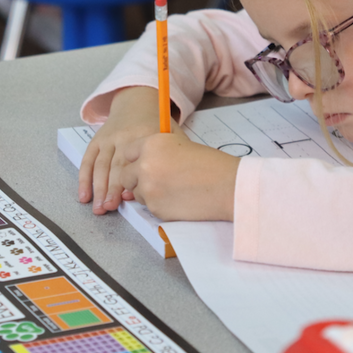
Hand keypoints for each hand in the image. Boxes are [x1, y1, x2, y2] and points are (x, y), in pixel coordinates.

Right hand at [78, 87, 166, 213]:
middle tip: (109, 207)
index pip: (135, 160)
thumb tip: (163, 187)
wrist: (137, 101)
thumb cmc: (156, 125)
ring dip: (98, 188)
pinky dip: (84, 179)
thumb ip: (170, 156)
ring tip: (99, 208)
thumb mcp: (170, 134)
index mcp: (144, 135)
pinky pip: (88, 160)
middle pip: (116, 165)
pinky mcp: (97, 139)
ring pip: (101, 165)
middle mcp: (123, 136)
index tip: (128, 197)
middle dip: (111, 188)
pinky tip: (85, 196)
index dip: (130, 180)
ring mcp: (108, 138)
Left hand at [120, 132, 239, 220]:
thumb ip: (158, 149)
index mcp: (152, 144)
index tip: (143, 163)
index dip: (136, 159)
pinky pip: (148, 206)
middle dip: (135, 178)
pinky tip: (176, 199)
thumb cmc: (210, 163)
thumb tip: (143, 154)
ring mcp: (148, 188)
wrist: (227, 186)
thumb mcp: (181, 144)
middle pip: (124, 174)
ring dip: (146, 192)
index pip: (127, 152)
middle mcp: (145, 165)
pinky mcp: (155, 208)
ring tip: (170, 189)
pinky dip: (158, 204)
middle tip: (154, 179)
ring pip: (135, 192)